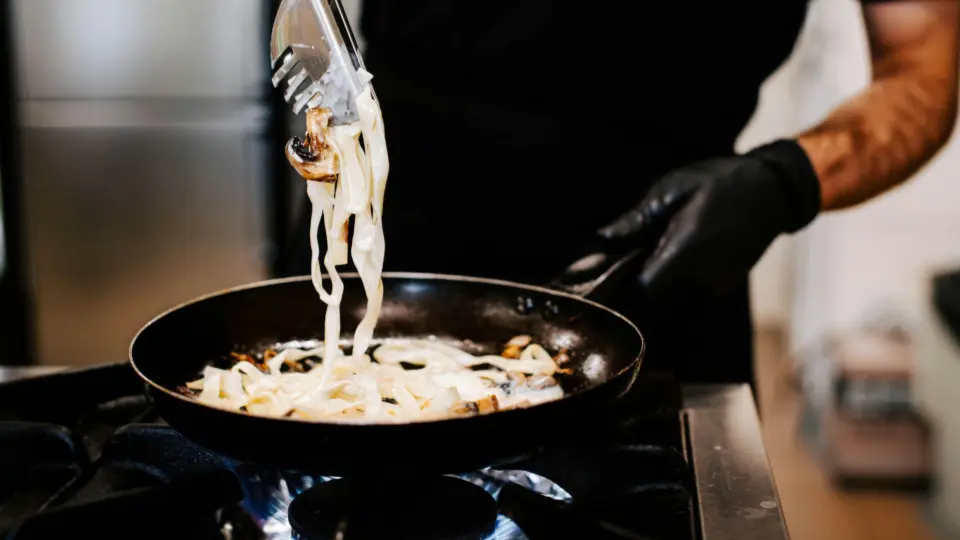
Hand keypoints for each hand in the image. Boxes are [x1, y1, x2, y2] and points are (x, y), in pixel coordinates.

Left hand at [599, 140, 821, 301]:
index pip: (645, 287)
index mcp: (686, 251)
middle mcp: (704, 274)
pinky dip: (686, 267)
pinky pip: (694, 282)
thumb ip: (637, 220)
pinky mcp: (726, 282)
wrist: (774, 190)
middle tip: (645, 240)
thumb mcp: (672, 190)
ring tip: (674, 233)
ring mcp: (718, 281)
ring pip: (675, 286)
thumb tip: (602, 238)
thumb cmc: (720, 182)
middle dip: (645, 270)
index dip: (626, 280)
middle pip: (657, 290)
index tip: (617, 263)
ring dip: (666, 267)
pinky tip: (693, 240)